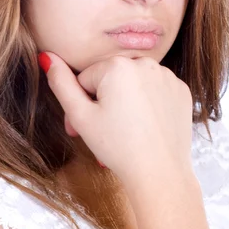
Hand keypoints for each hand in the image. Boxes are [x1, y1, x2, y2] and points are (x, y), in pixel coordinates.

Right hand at [39, 52, 193, 188]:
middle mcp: (145, 63)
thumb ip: (60, 83)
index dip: (82, 104)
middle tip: (104, 131)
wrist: (159, 173)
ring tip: (126, 128)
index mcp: (117, 65)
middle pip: (111, 78)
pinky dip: (148, 103)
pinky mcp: (182, 90)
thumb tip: (47, 56)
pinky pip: (155, 90)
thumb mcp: (80, 116)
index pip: (86, 79)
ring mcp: (167, 76)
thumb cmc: (117, 147)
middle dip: (103, 101)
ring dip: (125, 100)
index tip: (83, 126)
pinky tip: (146, 125)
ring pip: (133, 83)